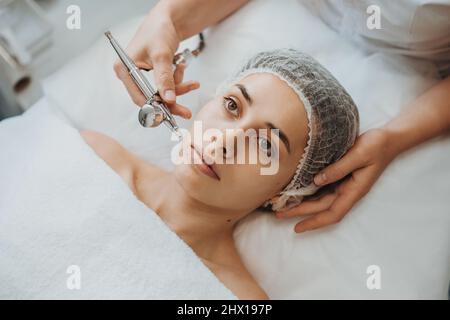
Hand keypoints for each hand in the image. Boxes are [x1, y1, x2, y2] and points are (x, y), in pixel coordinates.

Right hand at [113, 9, 197, 118]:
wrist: (167, 20)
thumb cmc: (158, 31)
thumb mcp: (161, 55)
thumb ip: (164, 78)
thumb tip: (169, 99)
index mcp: (124, 69)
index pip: (139, 97)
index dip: (155, 107)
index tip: (171, 113)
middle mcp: (130, 75)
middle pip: (151, 99)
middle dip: (171, 102)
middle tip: (186, 112)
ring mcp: (141, 76)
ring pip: (161, 93)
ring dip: (177, 87)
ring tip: (188, 77)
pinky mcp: (152, 76)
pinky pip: (166, 86)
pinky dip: (177, 81)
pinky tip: (180, 67)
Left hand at [276, 128, 397, 232]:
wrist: (389, 138)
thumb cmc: (377, 146)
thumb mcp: (359, 154)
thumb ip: (339, 168)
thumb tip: (317, 181)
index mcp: (354, 190)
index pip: (332, 213)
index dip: (314, 222)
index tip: (297, 228)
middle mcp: (347, 191)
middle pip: (321, 208)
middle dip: (300, 213)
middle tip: (277, 214)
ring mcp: (343, 185)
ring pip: (319, 200)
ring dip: (301, 204)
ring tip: (281, 206)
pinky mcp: (340, 176)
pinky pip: (321, 189)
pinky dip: (308, 193)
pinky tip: (295, 192)